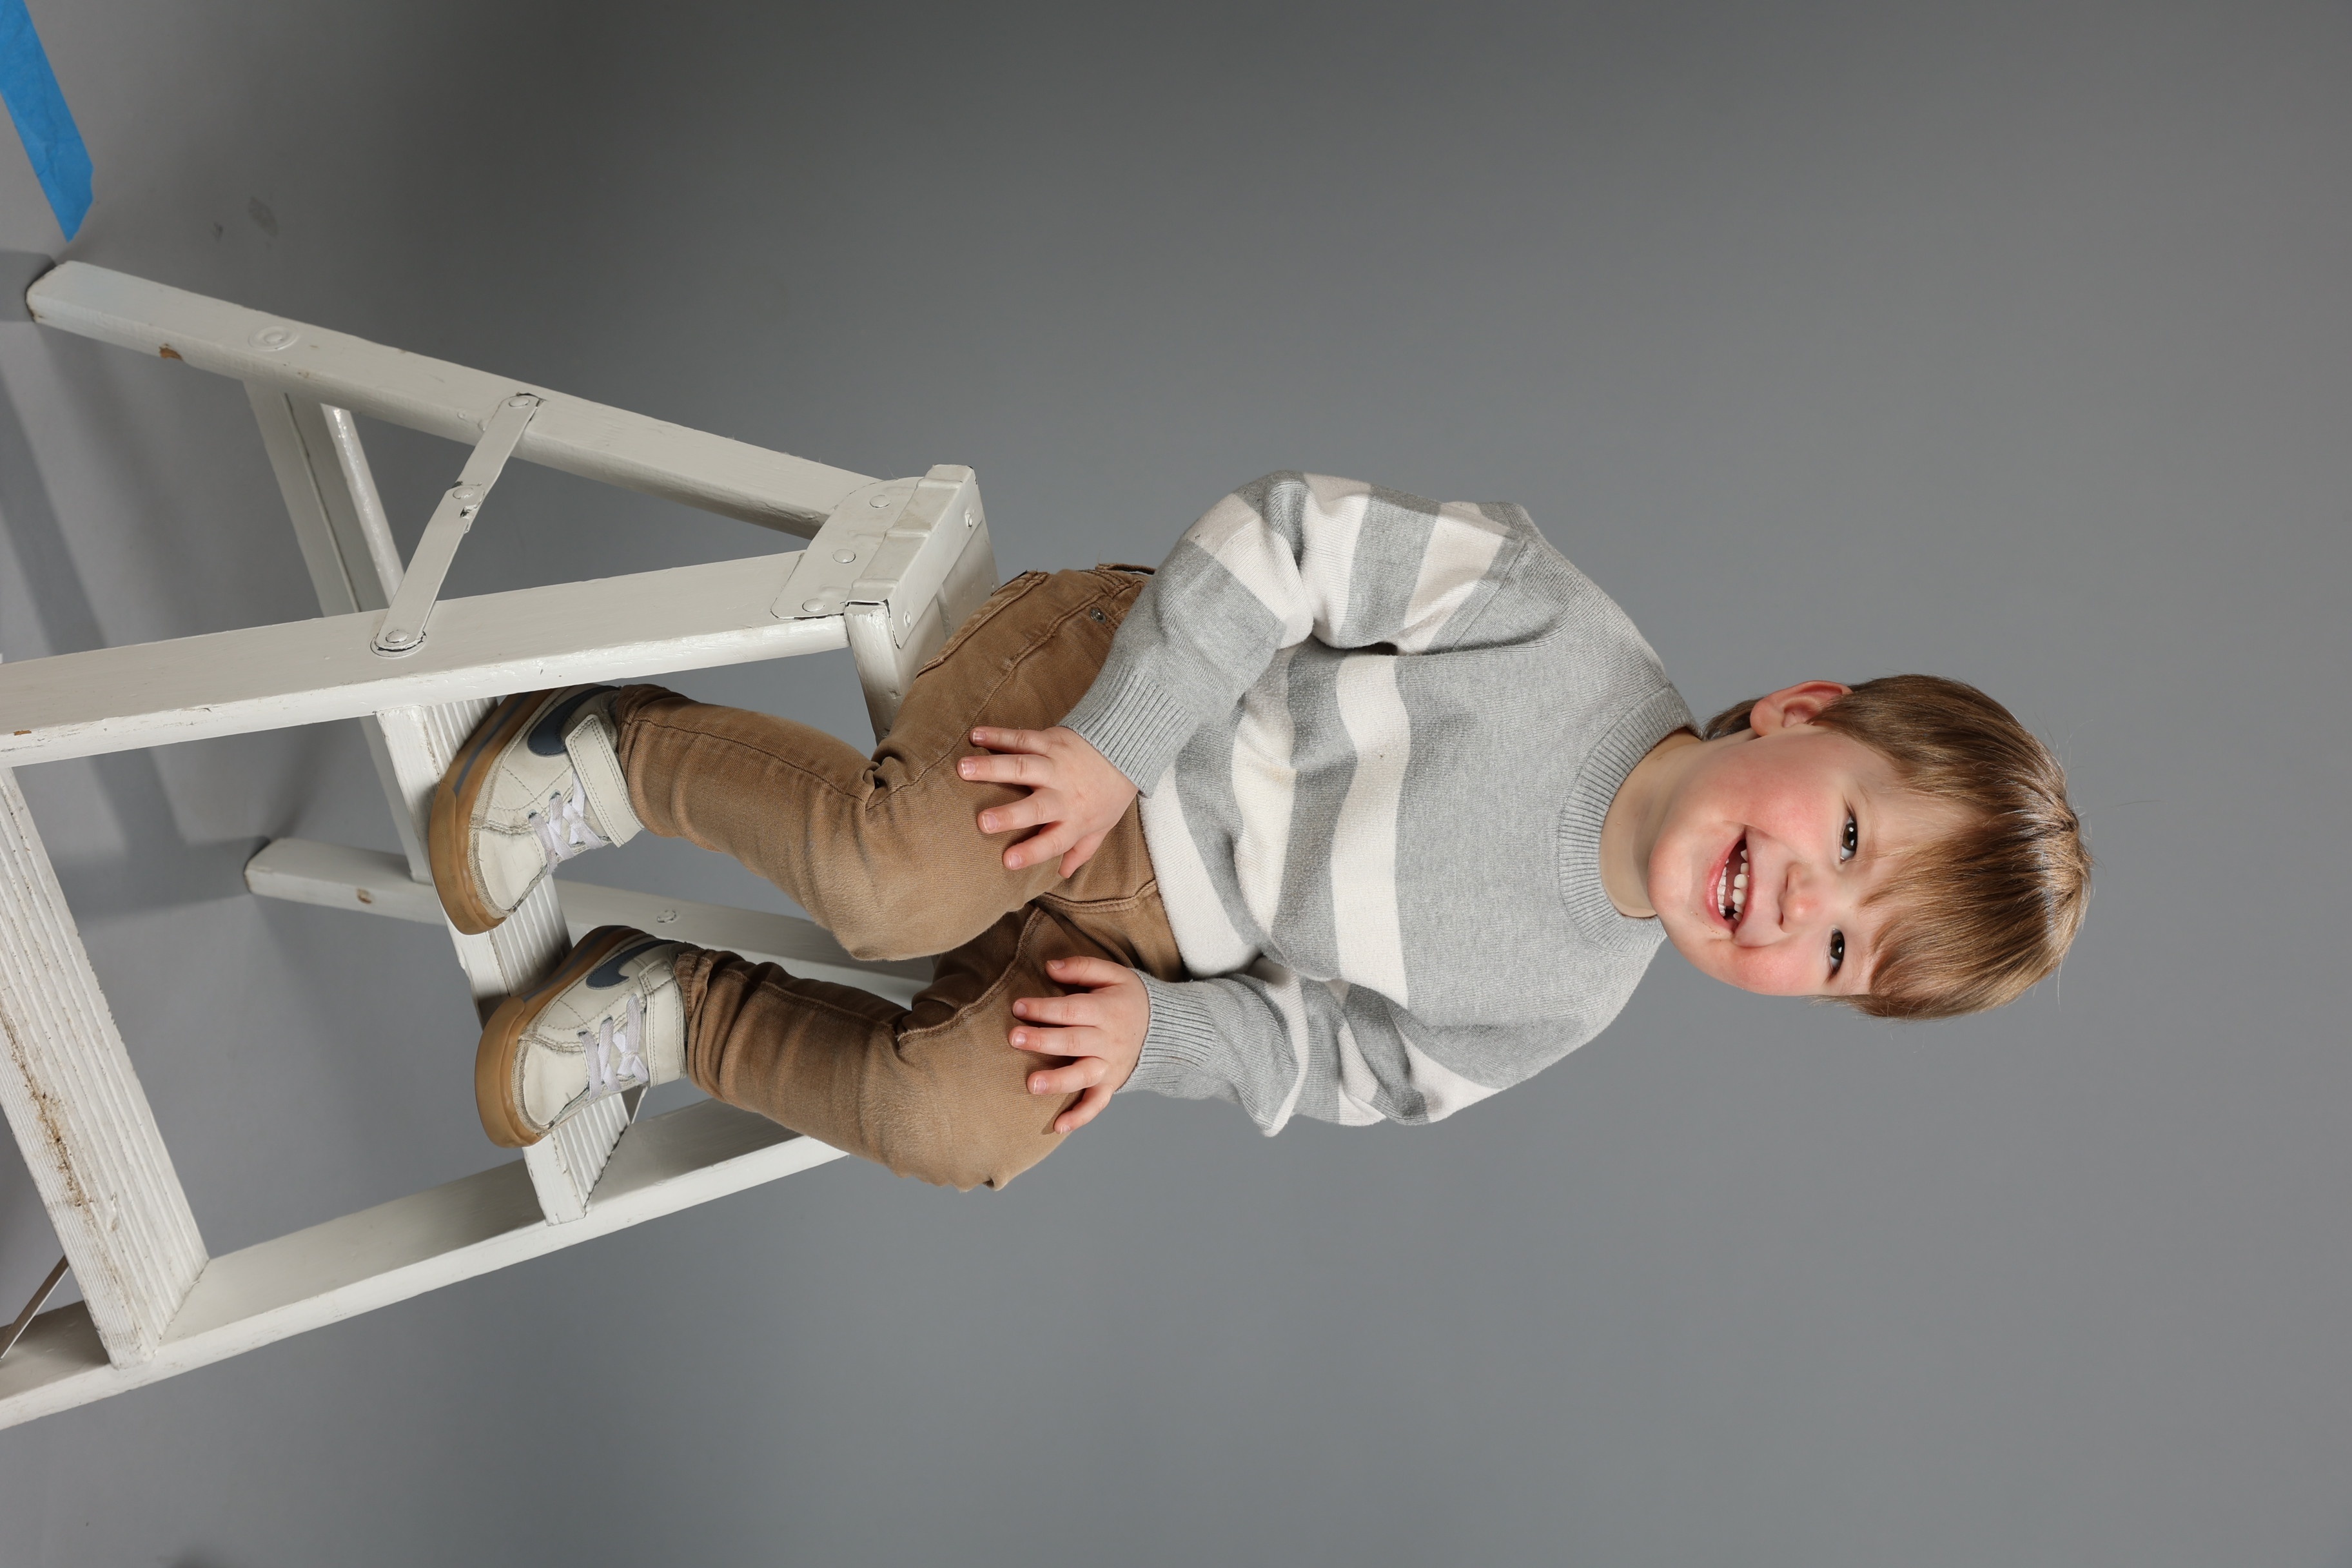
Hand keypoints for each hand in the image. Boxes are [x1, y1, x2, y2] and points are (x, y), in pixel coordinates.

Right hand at [959, 724, 1138, 877]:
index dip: (1032, 852)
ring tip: (962, 769)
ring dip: (991, 767)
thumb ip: (1081, 850)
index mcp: (1075, 819)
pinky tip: (975, 736)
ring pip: (1022, 766)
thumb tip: (1062, 873)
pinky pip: (1022, 737)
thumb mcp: (1102, 826)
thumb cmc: (1109, 792)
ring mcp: (1056, 765)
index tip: (1008, 862)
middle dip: (1009, 815)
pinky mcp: (1050, 740)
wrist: (1126, 747)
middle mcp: (1064, 794)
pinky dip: (998, 735)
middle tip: (982, 822)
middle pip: (1036, 806)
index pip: (1054, 841)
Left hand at [1009, 956, 1147, 1132]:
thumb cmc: (1130, 1000)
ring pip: (1083, 1075)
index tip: (1018, 1006)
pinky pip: (1097, 1104)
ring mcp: (1109, 1066)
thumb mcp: (1114, 974)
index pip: (1072, 1009)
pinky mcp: (1110, 1085)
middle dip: (1043, 1040)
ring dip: (1058, 1081)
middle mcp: (1108, 1041)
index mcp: (1107, 1011)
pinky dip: (1080, 1117)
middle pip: (1073, 1041)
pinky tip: (1058, 1127)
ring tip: (1032, 1085)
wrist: (1167, 1030)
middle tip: (1014, 1038)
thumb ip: (1083, 968)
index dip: (1045, 1008)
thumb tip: (1049, 967)